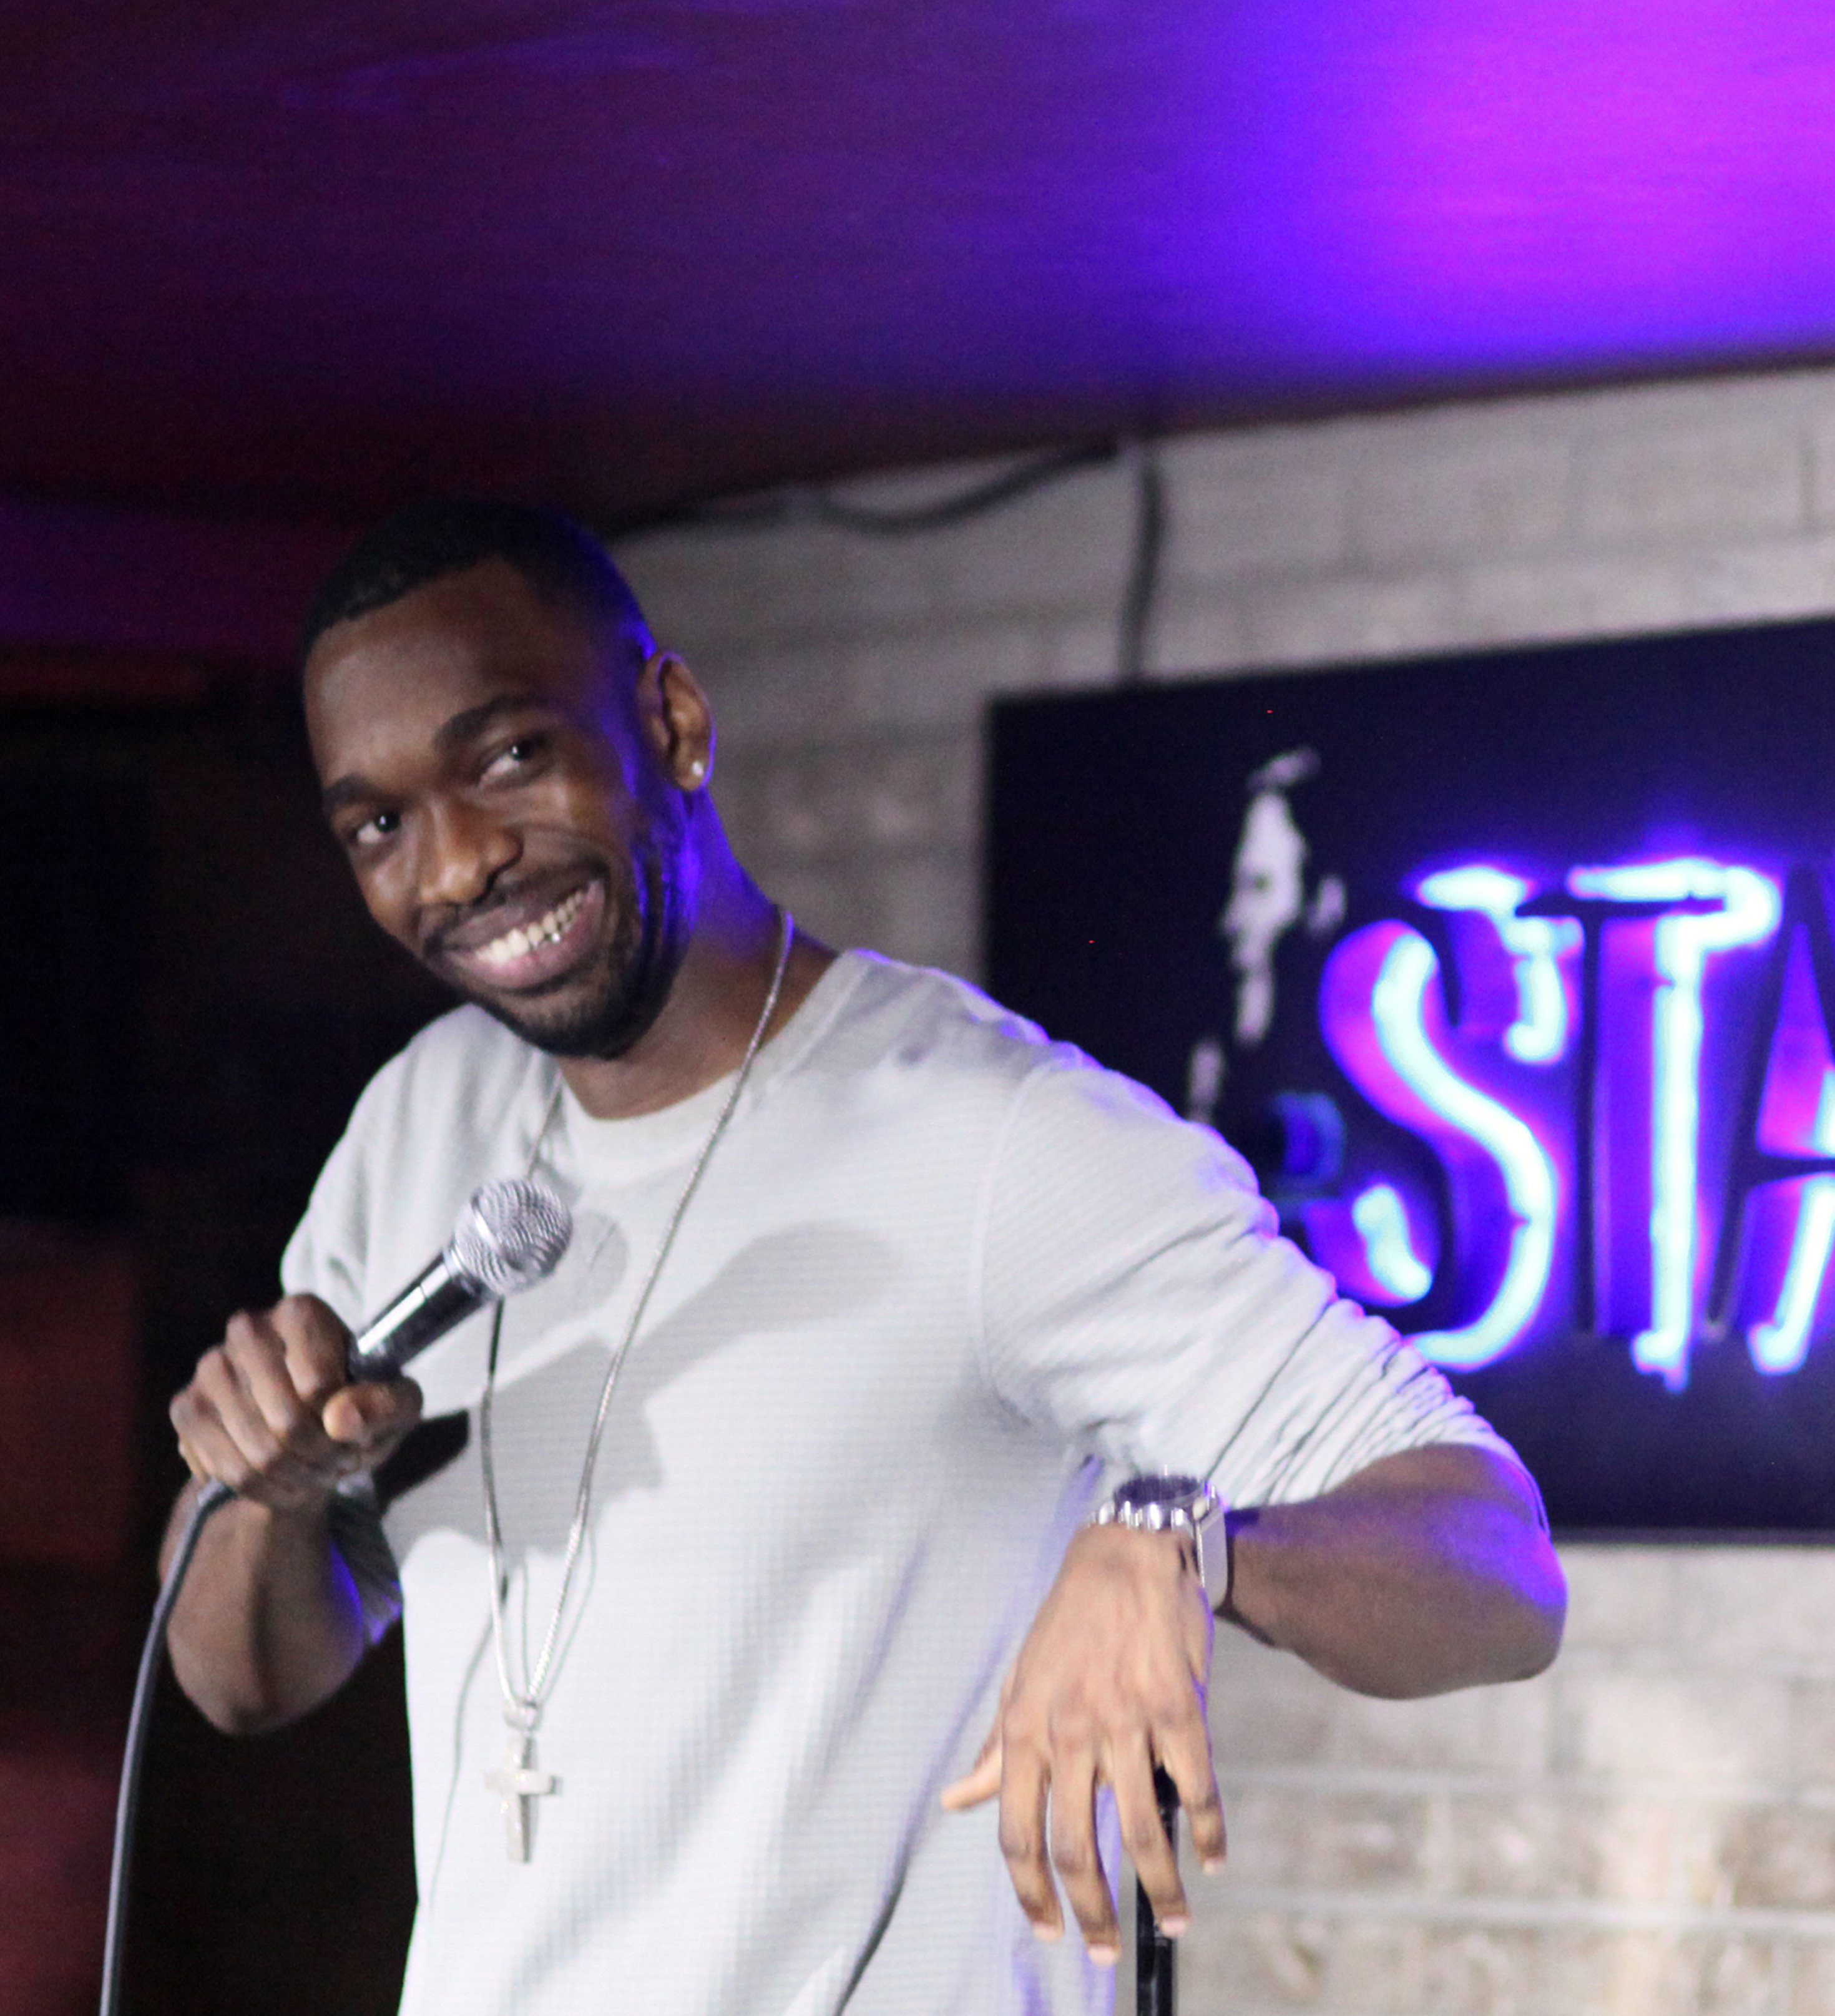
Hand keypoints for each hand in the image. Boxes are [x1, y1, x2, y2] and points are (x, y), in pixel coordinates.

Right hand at [170, 1293, 421, 1512]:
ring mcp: (211, 1367)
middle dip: (321, 1457)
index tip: (355, 1432)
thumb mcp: (397, 1404)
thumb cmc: (359, 1405)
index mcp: (301, 1312)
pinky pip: (224, 1469)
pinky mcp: (187, 1406)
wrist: (310, 1426)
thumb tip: (341, 1420)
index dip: (343, 1422)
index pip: (319, 1384)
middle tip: (337, 1463)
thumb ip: (386, 1405)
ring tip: (315, 1472)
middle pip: (287, 1420)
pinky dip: (262, 1490)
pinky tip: (282, 1481)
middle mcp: (248, 1328)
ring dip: (295, 1478)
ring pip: (256, 1451)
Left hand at [940, 1523, 1224, 1964]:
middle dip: (1091, 1911)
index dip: (1030, 1892)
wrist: (1125, 1556)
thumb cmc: (1067, 1625)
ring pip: (1139, 1829)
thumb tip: (957, 1802)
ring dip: (1159, 1888)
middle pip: (1075, 1846)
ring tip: (1173, 1922)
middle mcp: (1069, 1730)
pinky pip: (1194, 1787)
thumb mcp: (1019, 1682)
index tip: (1049, 1930)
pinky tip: (1210, 1857)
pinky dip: (1206, 1832)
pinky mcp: (1176, 1707)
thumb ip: (996, 1750)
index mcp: (1024, 1728)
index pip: (1016, 1833)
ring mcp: (1125, 1720)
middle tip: (1103, 1949)